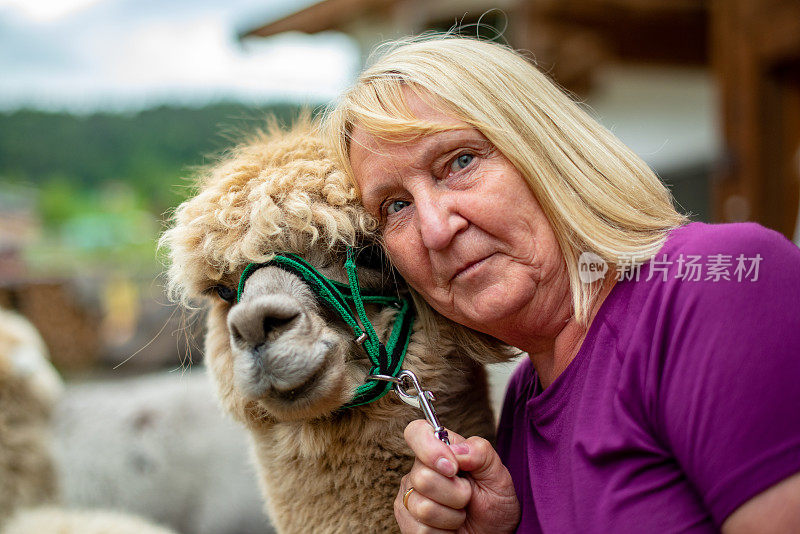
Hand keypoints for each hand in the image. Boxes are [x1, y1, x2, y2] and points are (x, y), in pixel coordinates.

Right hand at [395, 419, 519, 532]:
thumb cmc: (495, 503)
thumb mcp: (498, 474)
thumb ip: (480, 453)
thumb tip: (455, 449)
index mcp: (439, 451)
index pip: (416, 432)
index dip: (430, 448)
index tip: (453, 467)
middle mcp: (419, 471)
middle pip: (423, 477)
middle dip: (456, 493)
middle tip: (467, 497)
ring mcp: (410, 497)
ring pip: (423, 507)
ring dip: (452, 517)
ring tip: (460, 515)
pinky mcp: (407, 523)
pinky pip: (421, 530)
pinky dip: (444, 533)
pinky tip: (450, 529)